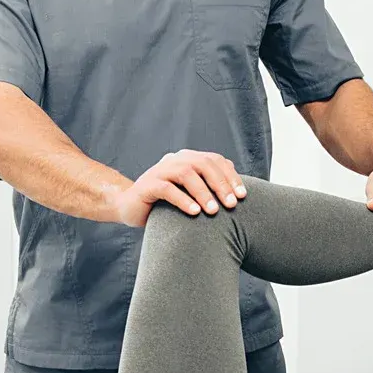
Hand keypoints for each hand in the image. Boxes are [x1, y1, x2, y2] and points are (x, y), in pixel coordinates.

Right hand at [112, 150, 245, 227]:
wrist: (130, 207)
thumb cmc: (166, 204)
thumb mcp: (191, 195)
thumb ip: (209, 190)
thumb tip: (238, 196)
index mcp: (189, 159)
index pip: (216, 160)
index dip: (231, 176)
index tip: (242, 196)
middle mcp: (175, 160)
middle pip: (203, 164)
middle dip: (220, 184)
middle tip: (231, 205)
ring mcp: (160, 170)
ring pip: (186, 174)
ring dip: (203, 192)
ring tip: (214, 211)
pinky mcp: (147, 185)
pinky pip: (167, 189)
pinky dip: (183, 200)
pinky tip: (194, 213)